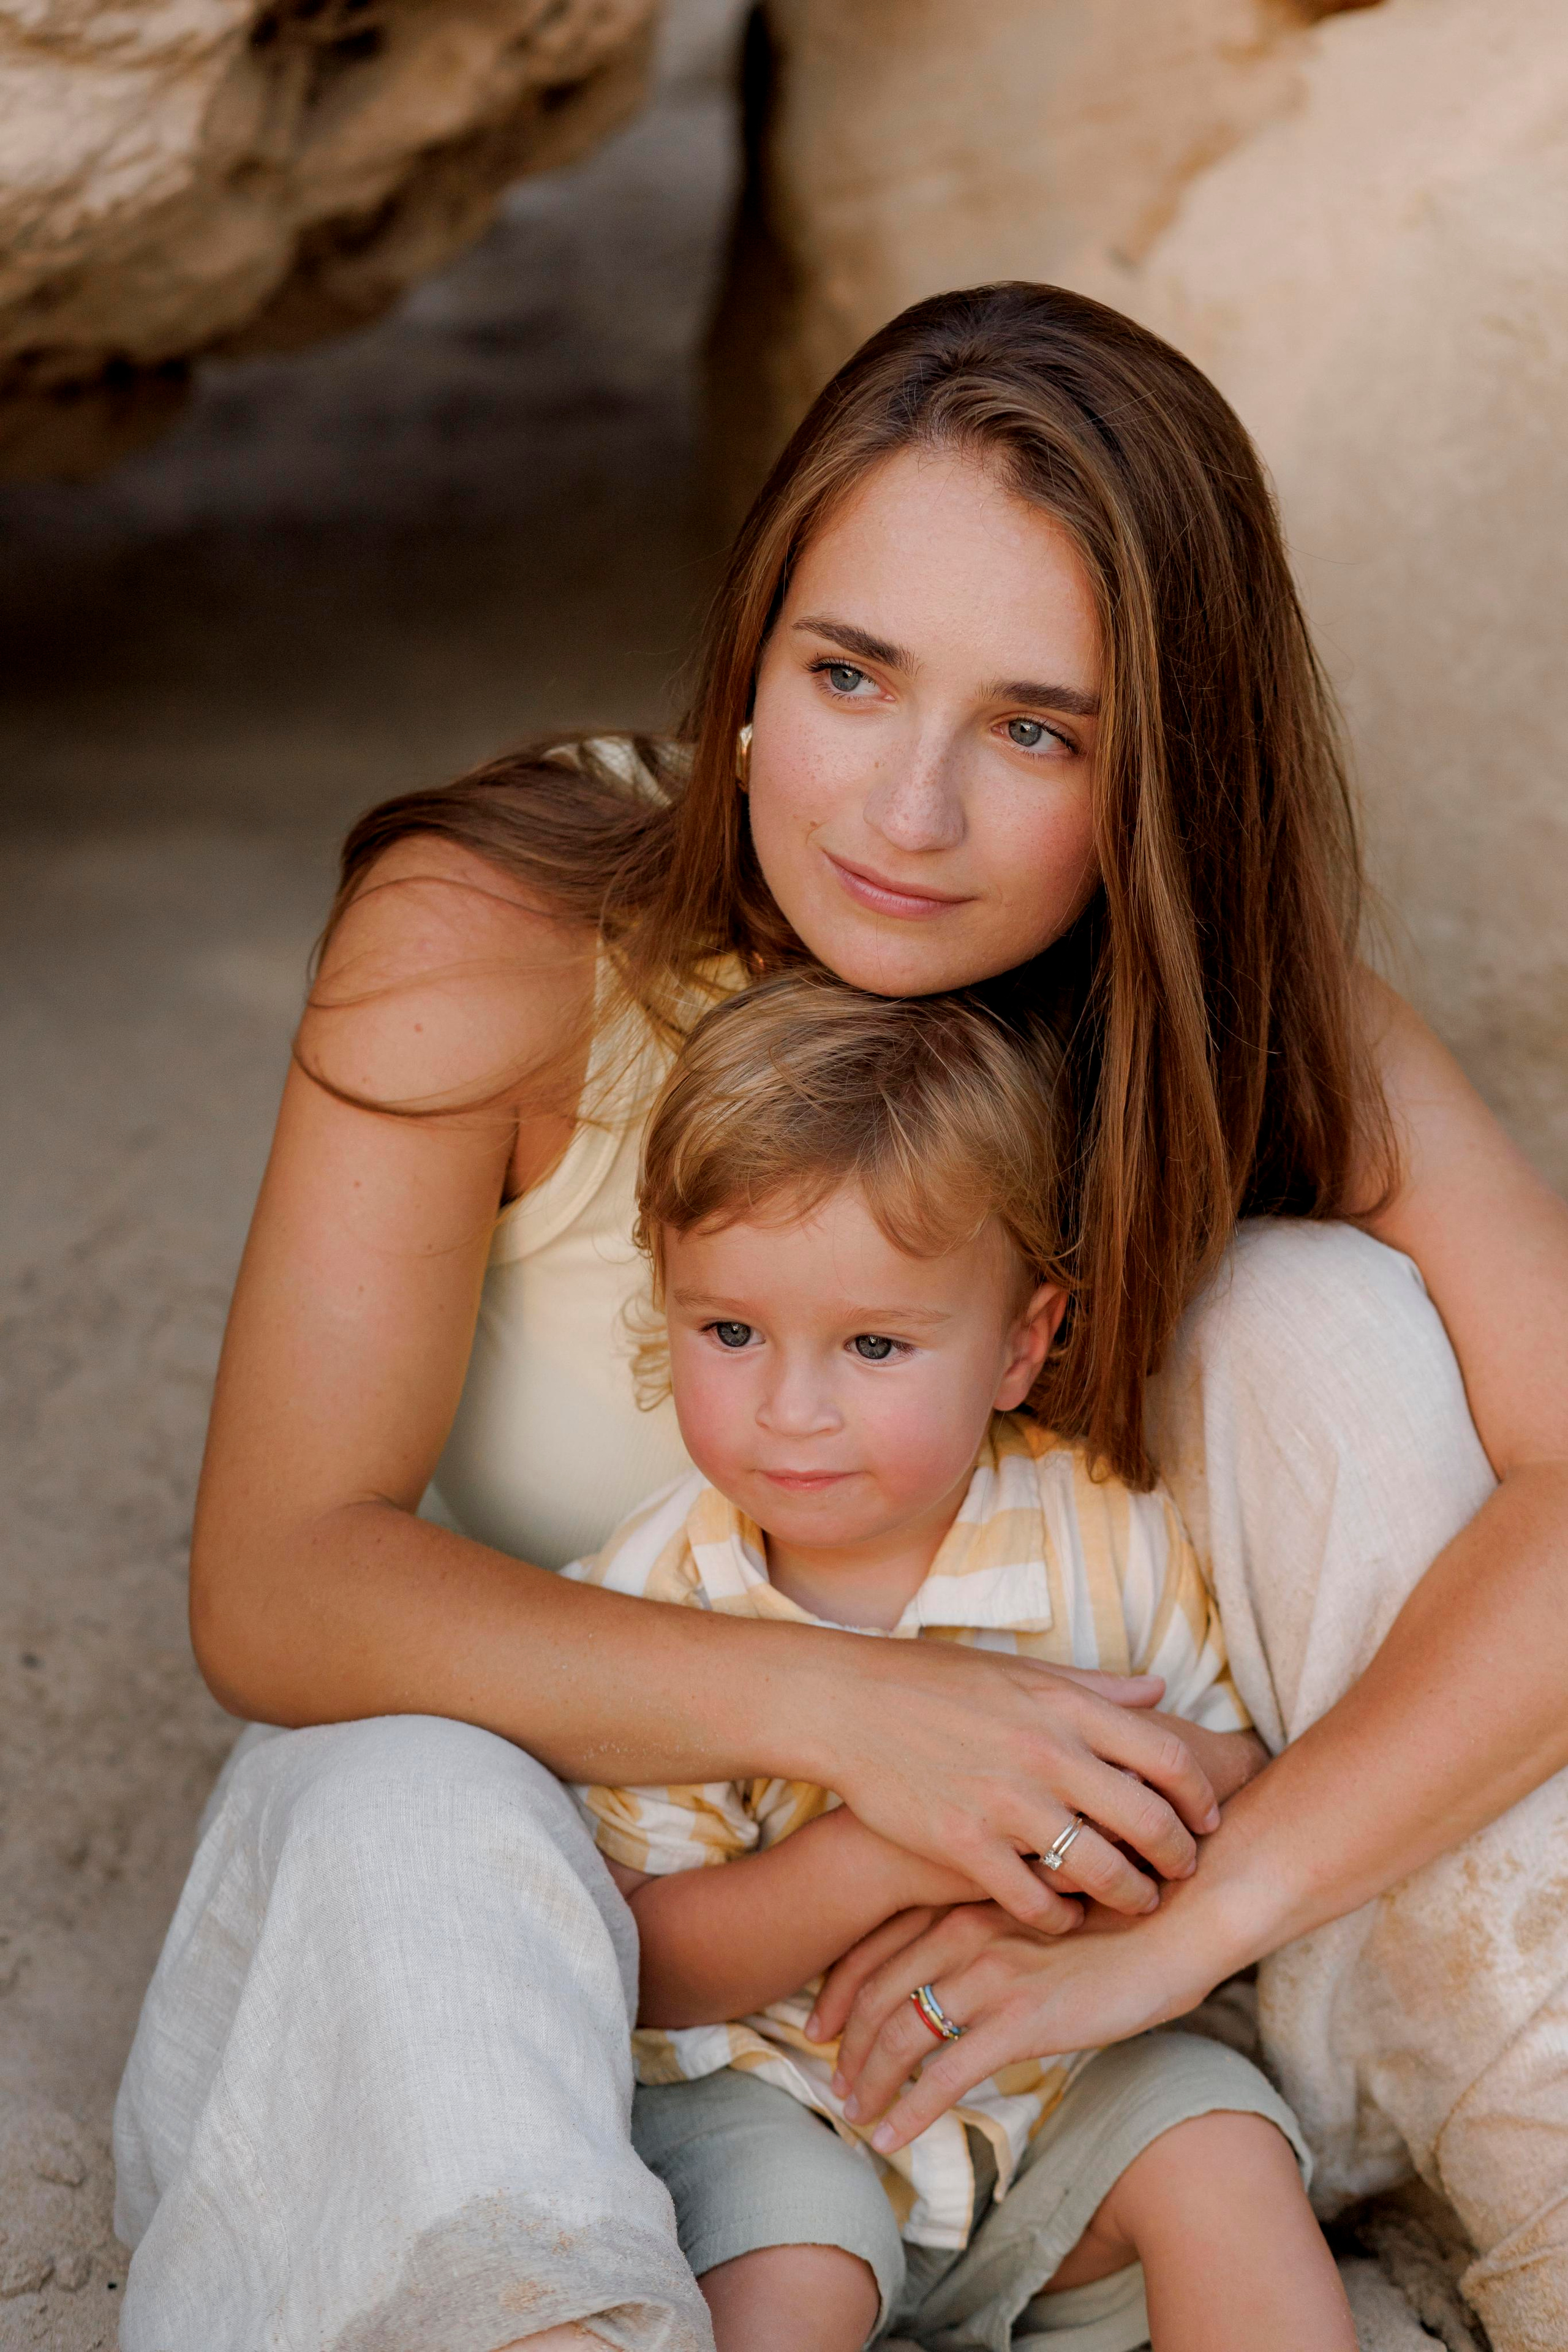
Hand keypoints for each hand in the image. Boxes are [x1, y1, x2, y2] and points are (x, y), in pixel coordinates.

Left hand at [810, 1896, 1212, 2151]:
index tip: (820, 2023)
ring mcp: (992, 1974)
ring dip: (870, 2081)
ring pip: (901, 2035)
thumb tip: (964, 1966)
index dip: (840, 1989)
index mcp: (966, 1900)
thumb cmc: (1119, 1913)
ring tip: (858, 2113)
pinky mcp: (1023, 2019)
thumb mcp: (1037, 1908)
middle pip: (878, 1993)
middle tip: (834, 2081)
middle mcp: (966, 1931)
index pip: (876, 1944)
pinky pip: (946, 2074)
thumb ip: (993, 1927)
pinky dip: (911, 2109)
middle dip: (846, 2043)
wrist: (1180, 1916)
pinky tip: (894, 2137)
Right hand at [814, 1642, 1219, 1927]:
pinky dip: (1061, 1917)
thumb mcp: (1020, 1671)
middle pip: (1147, 1821)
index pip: (1167, 1757)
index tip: (1206, 1819)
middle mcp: (1047, 1753)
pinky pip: (1034, 1901)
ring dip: (1129, 1896)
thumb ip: (1094, 1687)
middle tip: (1181, 1874)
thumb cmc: (935, 1682)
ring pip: (1100, 1871)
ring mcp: (1006, 1802)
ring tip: (1134, 1903)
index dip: (1200, 1796)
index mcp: (1066, 1705)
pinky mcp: (965, 1843)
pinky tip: (1066, 1918)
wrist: (847, 1704)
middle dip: (1177, 1858)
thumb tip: (1159, 1688)